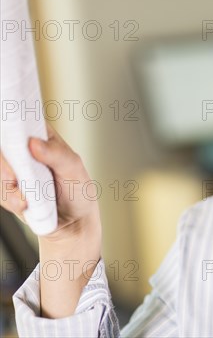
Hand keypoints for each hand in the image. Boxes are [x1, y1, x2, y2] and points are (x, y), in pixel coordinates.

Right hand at [0, 122, 100, 243]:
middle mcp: (23, 148)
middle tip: (15, 179)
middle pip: (2, 145)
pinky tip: (26, 204)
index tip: (14, 138)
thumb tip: (35, 143)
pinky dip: (10, 200)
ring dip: (9, 188)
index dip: (10, 120)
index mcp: (42, 134)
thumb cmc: (78, 190)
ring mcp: (12, 167)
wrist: (72, 222)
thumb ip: (58, 155)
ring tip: (30, 197)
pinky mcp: (5, 186)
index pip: (19, 118)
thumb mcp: (75, 170)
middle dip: (4, 166)